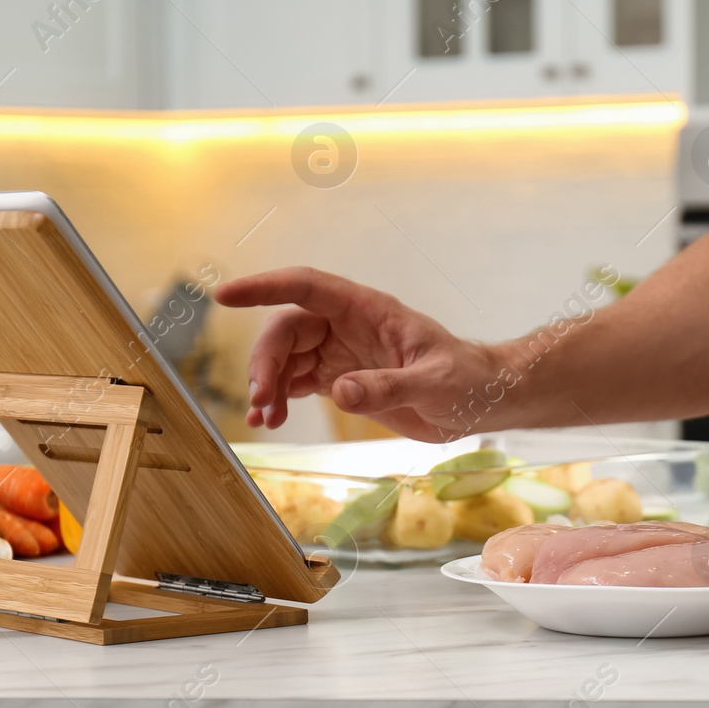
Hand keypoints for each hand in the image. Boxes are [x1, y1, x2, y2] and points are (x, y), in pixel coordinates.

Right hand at [216, 267, 503, 439]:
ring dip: (267, 384)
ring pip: (286, 358)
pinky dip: (279, 400)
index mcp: (369, 310)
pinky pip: (297, 383)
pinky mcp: (342, 381)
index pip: (307, 287)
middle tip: (262, 400)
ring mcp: (342, 354)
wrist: (481, 401)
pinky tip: (272, 420)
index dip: (266, 287)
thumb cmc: (467, 379)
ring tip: (263, 418)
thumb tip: (339, 391)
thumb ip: (389, 386)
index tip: (227, 295)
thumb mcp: (435, 383)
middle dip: (266, 361)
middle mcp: (349, 327)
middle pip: (288, 329)